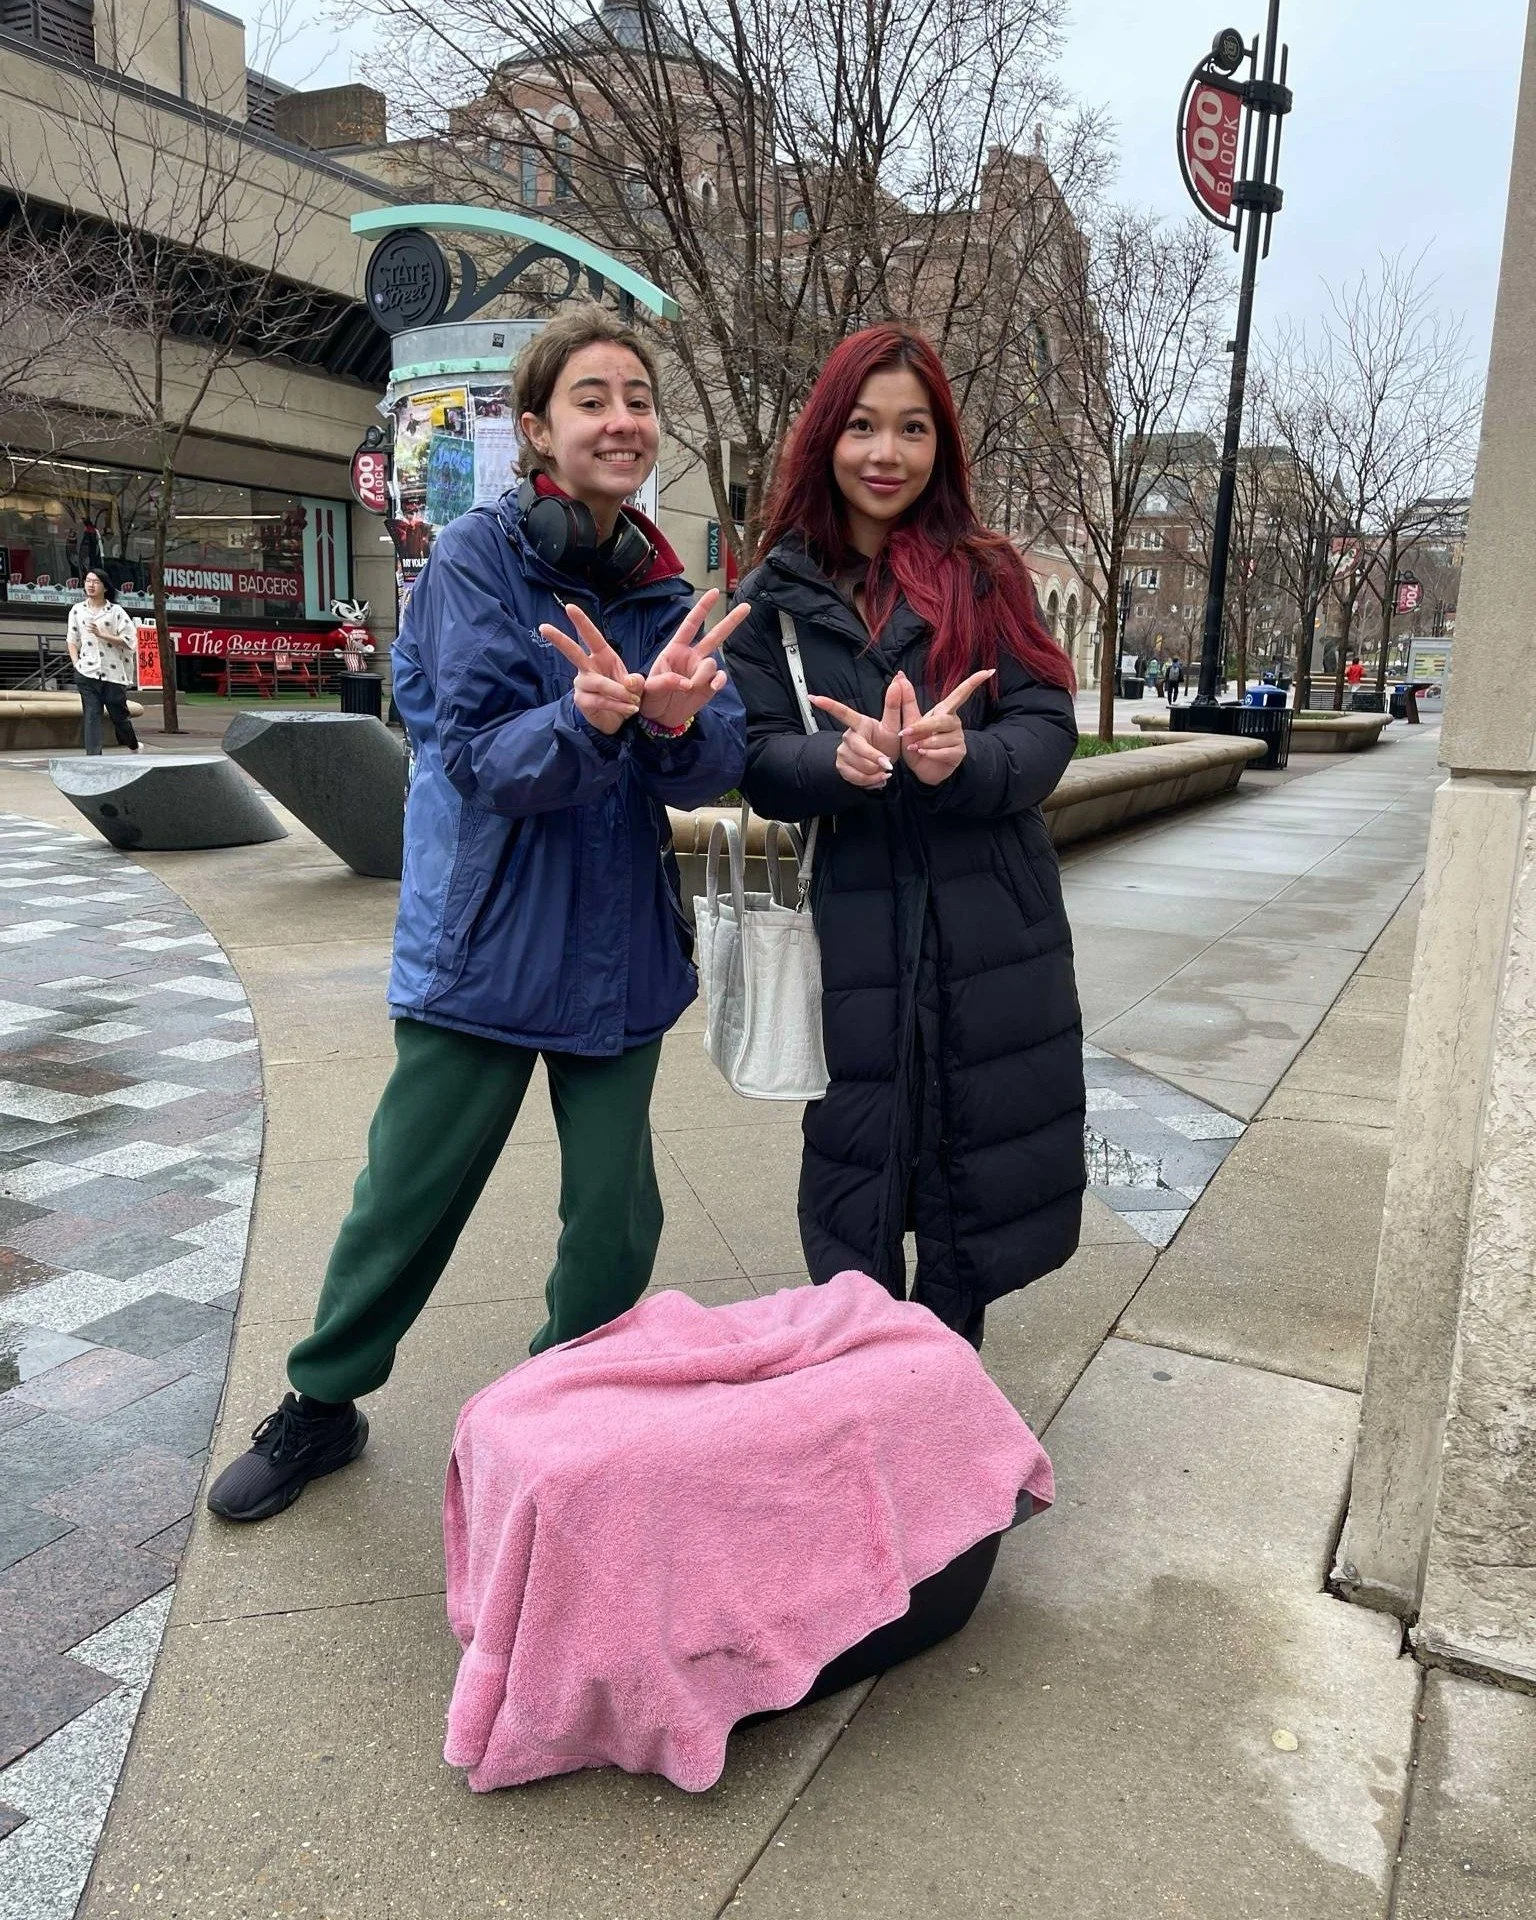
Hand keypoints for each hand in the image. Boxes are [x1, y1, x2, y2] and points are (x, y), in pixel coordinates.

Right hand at [539, 602, 645, 735]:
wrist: (620, 719)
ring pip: (598, 683)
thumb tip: (628, 682)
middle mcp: (587, 667)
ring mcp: (582, 684)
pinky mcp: (582, 701)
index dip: (581, 622)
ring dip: (618, 692)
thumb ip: (636, 682)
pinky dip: (617, 705)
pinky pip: (600, 701)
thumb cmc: (626, 694)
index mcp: (602, 656)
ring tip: (634, 700)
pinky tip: (628, 709)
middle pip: (572, 652)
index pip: (591, 637)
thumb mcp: (637, 685)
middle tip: (543, 627)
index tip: (570, 607)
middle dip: (559, 639)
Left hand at [640, 589, 748, 730]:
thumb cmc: (649, 697)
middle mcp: (692, 657)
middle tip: (747, 607)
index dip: (702, 608)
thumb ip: (662, 682)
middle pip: (715, 635)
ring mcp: (702, 671)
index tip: (713, 592)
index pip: (691, 625)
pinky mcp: (709, 686)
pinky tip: (712, 686)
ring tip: (689, 688)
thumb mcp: (647, 688)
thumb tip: (684, 682)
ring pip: (712, 663)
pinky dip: (718, 681)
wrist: (658, 718)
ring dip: (703, 674)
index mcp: (675, 650)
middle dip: (731, 621)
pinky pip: (720, 679)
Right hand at [809, 674, 906, 790]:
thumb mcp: (893, 725)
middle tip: (888, 764)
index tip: (813, 698)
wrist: (883, 764)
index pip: (842, 712)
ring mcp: (843, 752)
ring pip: (859, 765)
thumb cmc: (886, 741)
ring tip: (884, 770)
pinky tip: (878, 778)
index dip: (828, 705)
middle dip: (874, 757)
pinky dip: (871, 781)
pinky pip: (856, 777)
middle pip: (858, 747)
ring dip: (876, 771)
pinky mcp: (842, 767)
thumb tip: (898, 680)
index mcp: (859, 723)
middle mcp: (848, 736)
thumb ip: (894, 705)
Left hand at [898, 670, 994, 785]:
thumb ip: (906, 700)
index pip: (961, 694)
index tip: (989, 671)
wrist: (920, 769)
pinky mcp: (959, 752)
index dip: (974, 682)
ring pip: (941, 738)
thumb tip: (900, 674)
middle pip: (941, 720)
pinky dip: (930, 753)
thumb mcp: (908, 722)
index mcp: (944, 711)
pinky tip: (923, 754)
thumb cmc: (916, 743)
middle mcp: (954, 722)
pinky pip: (944, 751)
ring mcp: (959, 737)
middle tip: (905, 732)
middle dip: (922, 726)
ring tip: (914, 748)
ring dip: (924, 744)